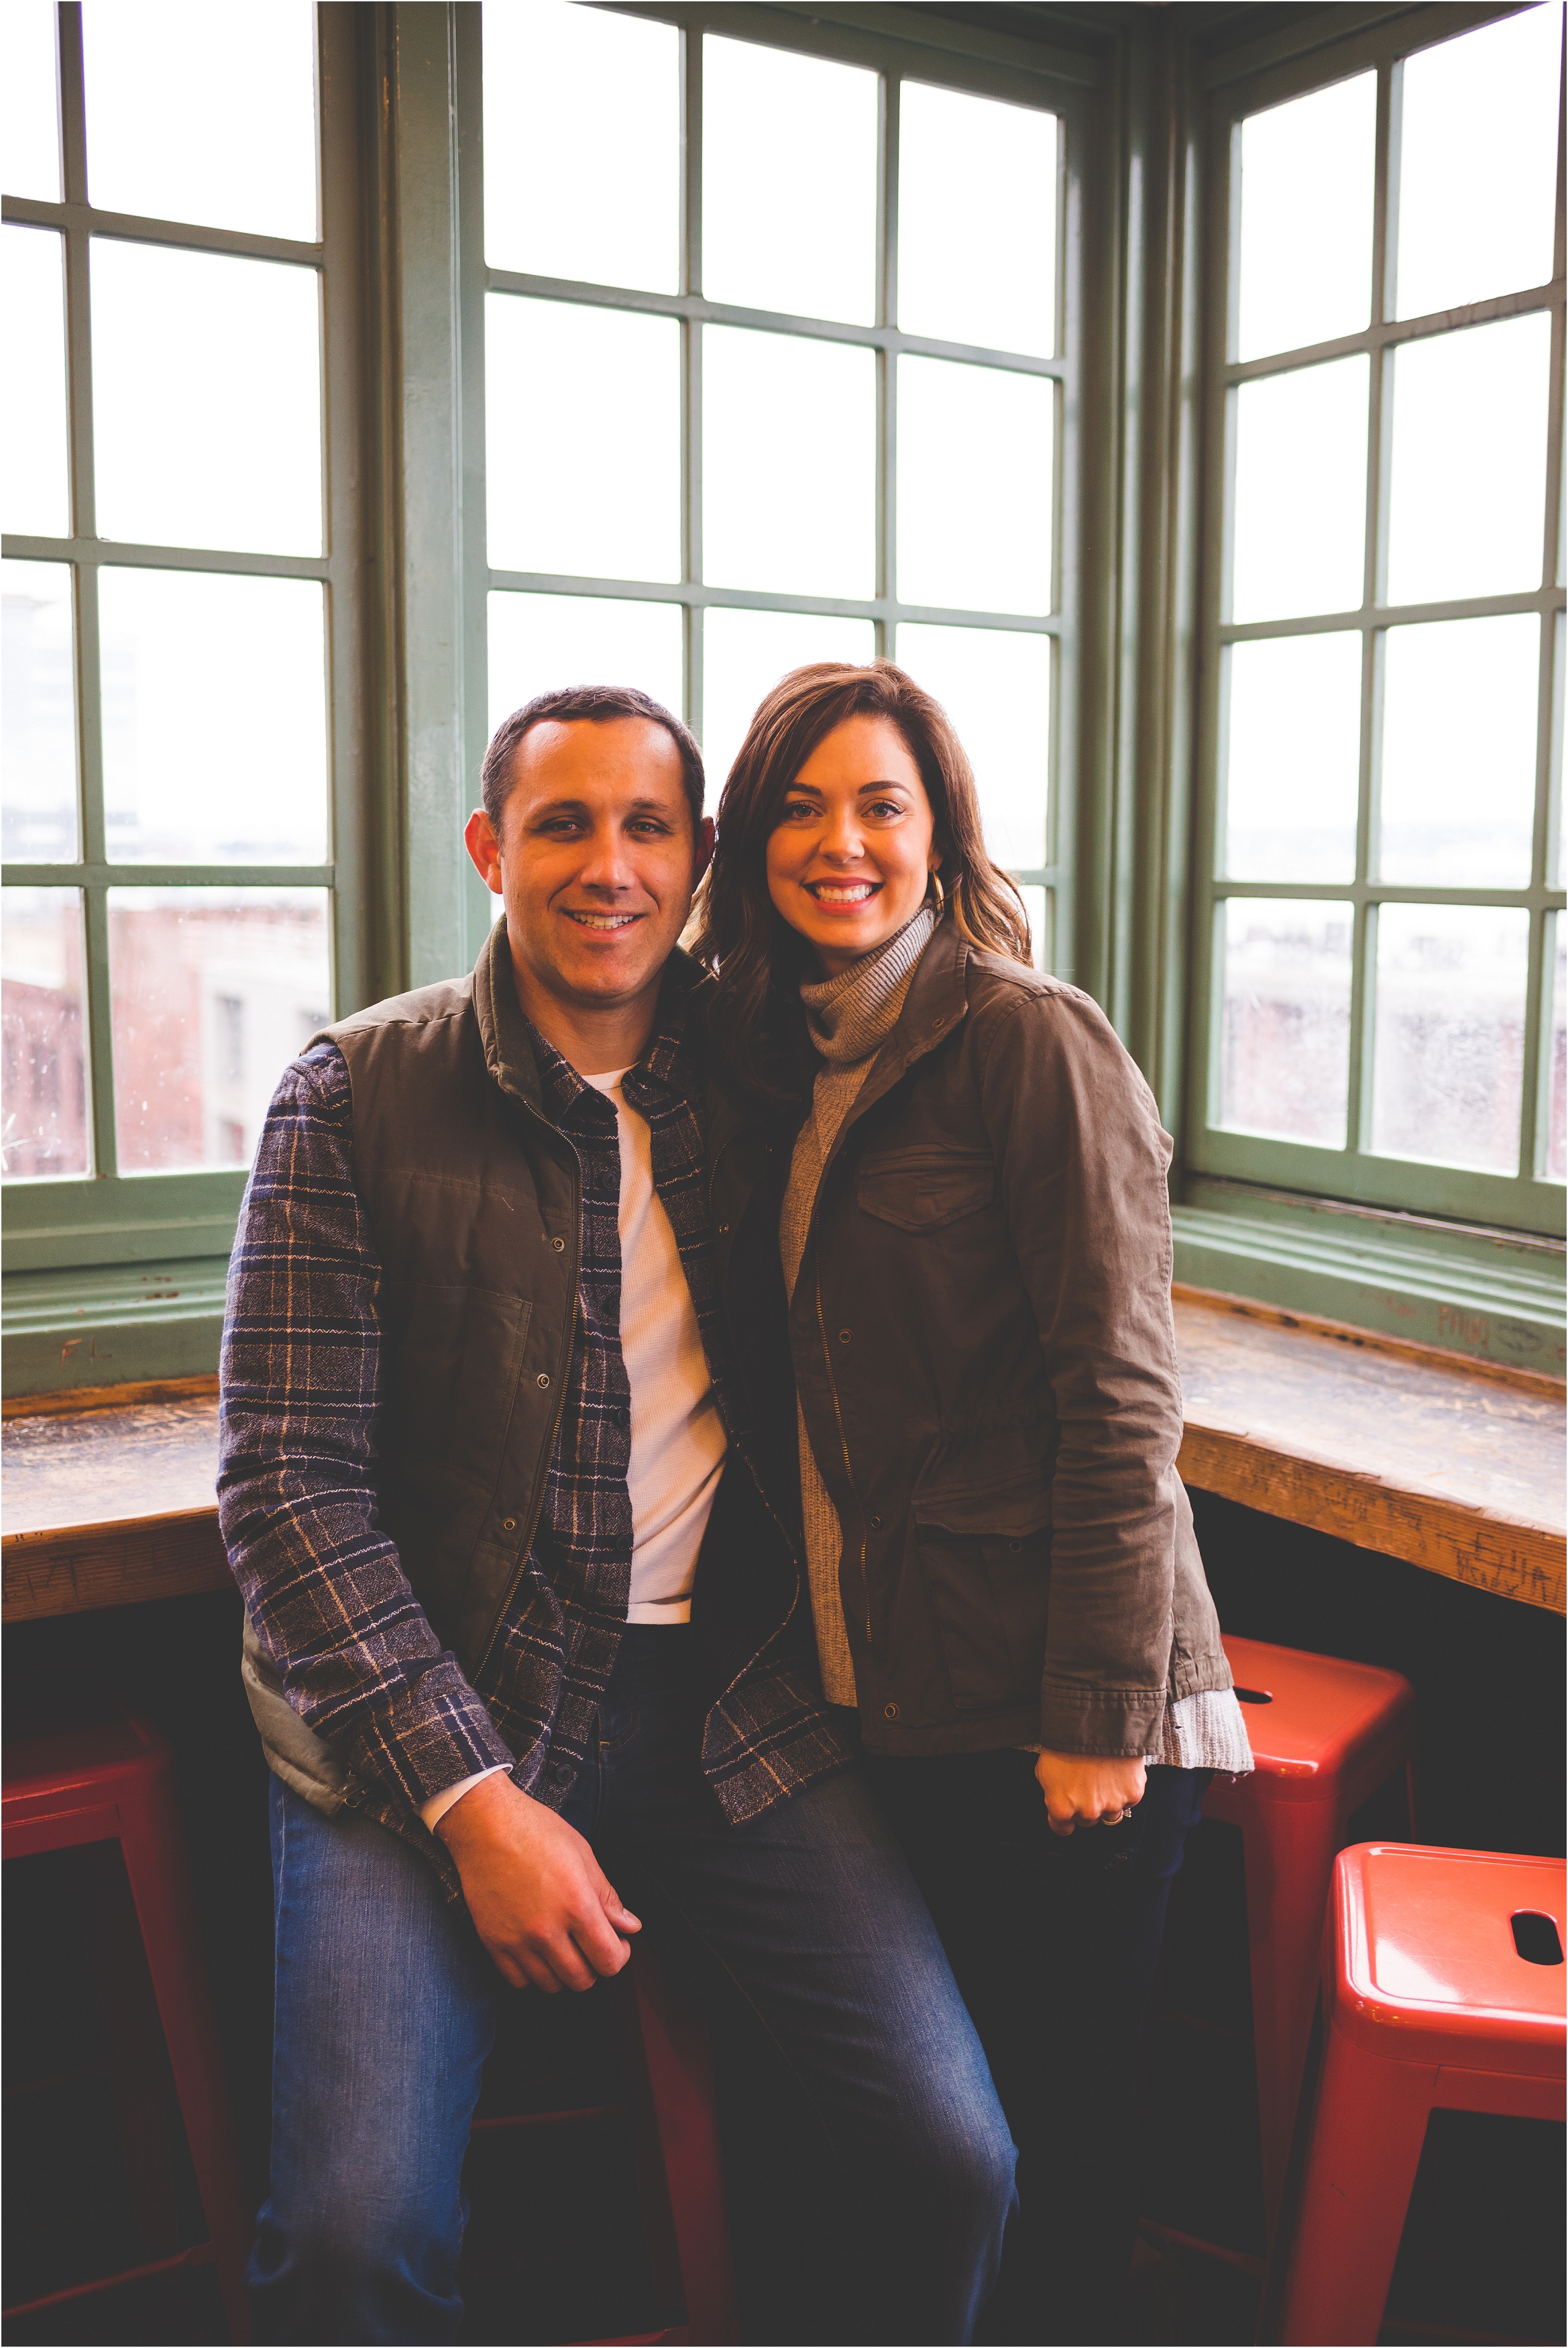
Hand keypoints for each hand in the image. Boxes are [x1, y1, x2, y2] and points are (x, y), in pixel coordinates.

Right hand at [435, 1770, 640, 1990]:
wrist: (485, 1824)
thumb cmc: (536, 1831)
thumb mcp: (583, 1855)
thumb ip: (608, 1897)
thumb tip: (630, 1927)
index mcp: (577, 1904)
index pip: (609, 1960)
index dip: (620, 1956)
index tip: (617, 1943)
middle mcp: (547, 1929)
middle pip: (582, 1980)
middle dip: (594, 1966)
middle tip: (591, 1945)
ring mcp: (517, 1939)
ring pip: (551, 1985)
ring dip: (563, 1972)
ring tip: (564, 1947)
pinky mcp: (492, 1943)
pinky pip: (518, 1981)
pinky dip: (532, 1973)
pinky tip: (537, 1951)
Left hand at [1033, 1750, 1146, 1837]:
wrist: (1097, 1721)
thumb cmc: (1068, 1741)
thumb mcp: (1044, 1769)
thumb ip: (1052, 1792)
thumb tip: (1057, 1799)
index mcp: (1062, 1808)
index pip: (1062, 1829)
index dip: (1064, 1819)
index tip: (1067, 1811)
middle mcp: (1087, 1812)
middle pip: (1087, 1821)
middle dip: (1086, 1806)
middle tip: (1086, 1783)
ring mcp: (1112, 1805)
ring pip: (1110, 1814)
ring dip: (1107, 1800)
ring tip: (1104, 1776)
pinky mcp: (1133, 1794)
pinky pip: (1129, 1800)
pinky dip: (1125, 1789)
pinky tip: (1117, 1772)